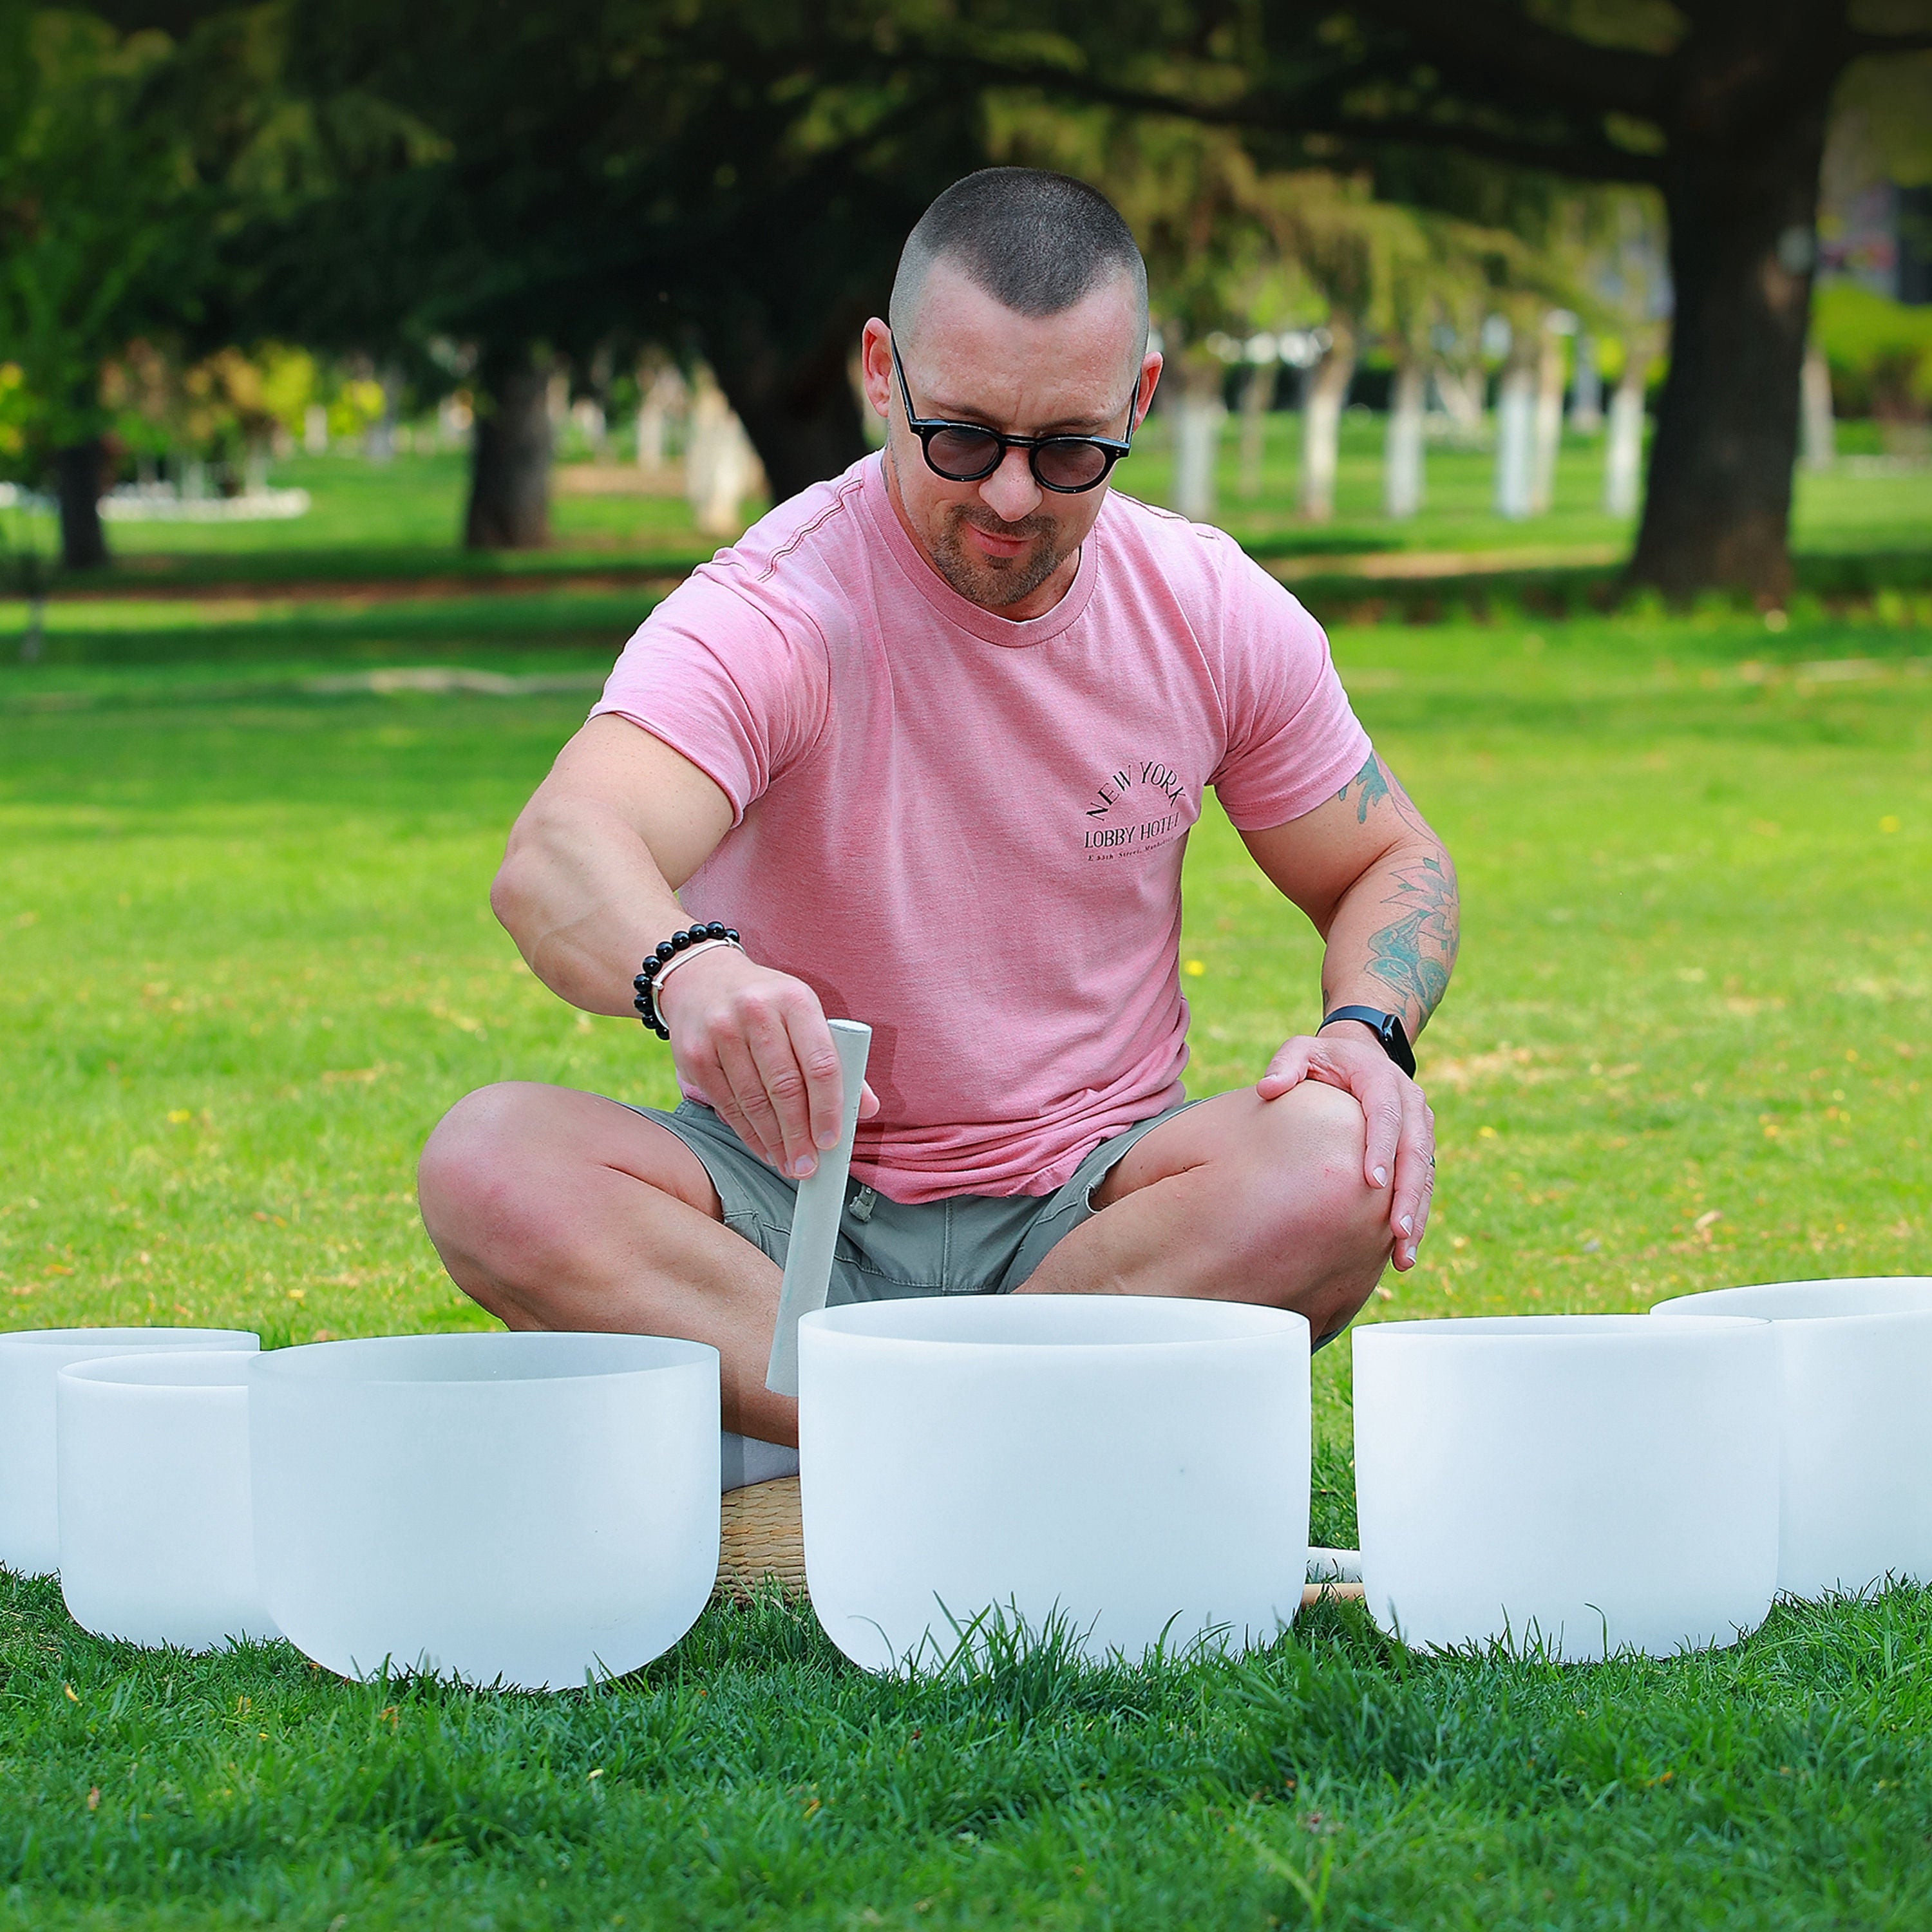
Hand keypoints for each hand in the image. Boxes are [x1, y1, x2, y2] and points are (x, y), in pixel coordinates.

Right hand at [655, 947, 879, 1177]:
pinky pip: (726, 1104)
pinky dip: (747, 1133)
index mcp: (795, 1000)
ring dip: (774, 1141)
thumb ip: (835, 1058)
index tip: (832, 1141)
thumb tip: (867, 1108)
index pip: (820, 1062)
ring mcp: (721, 1031)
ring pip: (754, 1100)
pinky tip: (763, 1148)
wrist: (700, 978)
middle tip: (809, 1167)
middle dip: (800, 1135)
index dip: (829, 1108)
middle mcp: (756, 1011)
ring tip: (789, 1164)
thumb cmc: (765, 1003)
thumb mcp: (803, 1014)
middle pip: (785, 1087)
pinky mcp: (695, 1053)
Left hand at [1256, 1023, 1434, 1269]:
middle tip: (1396, 1230)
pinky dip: (1416, 1214)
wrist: (1359, 1054)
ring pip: (1424, 1172)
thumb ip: (1285, 1064)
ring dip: (1417, 1213)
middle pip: (1414, 1149)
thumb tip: (1268, 1088)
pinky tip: (1404, 1250)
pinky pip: (1423, 1182)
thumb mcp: (1301, 1051)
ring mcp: (1420, 1125)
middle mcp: (1410, 1102)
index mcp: (1381, 1079)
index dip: (1382, 1147)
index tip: (1373, 1182)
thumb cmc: (1323, 1060)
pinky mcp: (1420, 1146)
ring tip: (1404, 1254)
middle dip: (1407, 1192)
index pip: (1386, 1113)